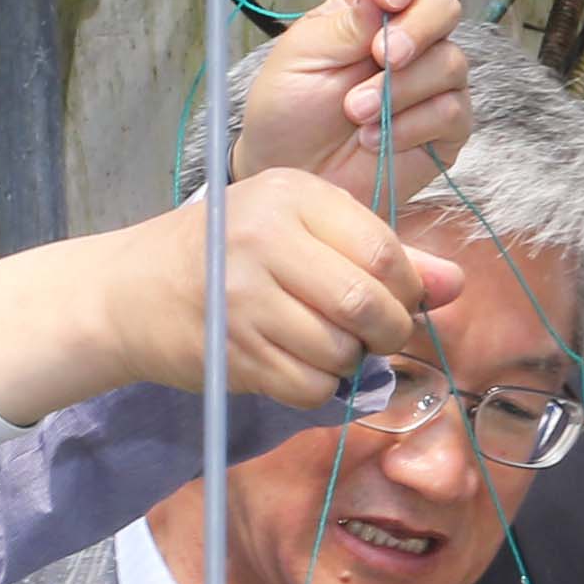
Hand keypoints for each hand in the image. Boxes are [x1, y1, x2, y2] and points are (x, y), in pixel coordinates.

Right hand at [0, 168, 470, 420]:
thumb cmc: (224, 251)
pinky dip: (319, 387)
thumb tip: (455, 285)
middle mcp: (265, 243)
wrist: (128, 290)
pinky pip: (309, 387)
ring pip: (341, 352)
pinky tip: (297, 363)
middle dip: (389, 332)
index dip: (407, 287)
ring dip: (350, 361)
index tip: (400, 299)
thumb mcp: (298, 228)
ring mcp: (245, 301)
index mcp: (289, 196)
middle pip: (368, 305)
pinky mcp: (232, 352)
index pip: (382, 250)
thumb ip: (380, 252)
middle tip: (378, 334)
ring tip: (328, 343)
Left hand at [227, 0, 476, 191]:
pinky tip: (375, 140)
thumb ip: (346, 22)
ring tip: (354, 113)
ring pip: (451, 62)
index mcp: (369, 8)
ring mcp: (432, 81)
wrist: (290, 174)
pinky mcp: (444, 127)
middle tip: (381, 57)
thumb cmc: (288, 112)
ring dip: (400, 88)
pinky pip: (453, 111)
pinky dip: (411, 125)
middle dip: (415, 30)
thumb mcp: (302, 57)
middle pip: (444, 6)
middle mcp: (408, 37)